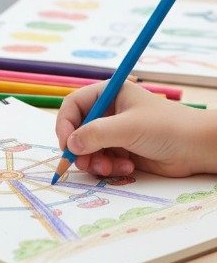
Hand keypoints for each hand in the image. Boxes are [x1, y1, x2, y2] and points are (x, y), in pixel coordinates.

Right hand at [55, 80, 216, 177]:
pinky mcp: (121, 151)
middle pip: (77, 130)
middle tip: (85, 164)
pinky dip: (109, 167)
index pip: (73, 106)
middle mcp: (108, 112)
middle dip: (80, 149)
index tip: (66, 145)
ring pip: (88, 149)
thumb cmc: (165, 127)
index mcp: (107, 94)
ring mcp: (114, 133)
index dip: (65, 125)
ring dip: (95, 162)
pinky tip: (127, 167)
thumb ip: (96, 134)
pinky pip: (102, 161)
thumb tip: (70, 145)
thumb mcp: (128, 127)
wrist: (196, 148)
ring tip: (111, 167)